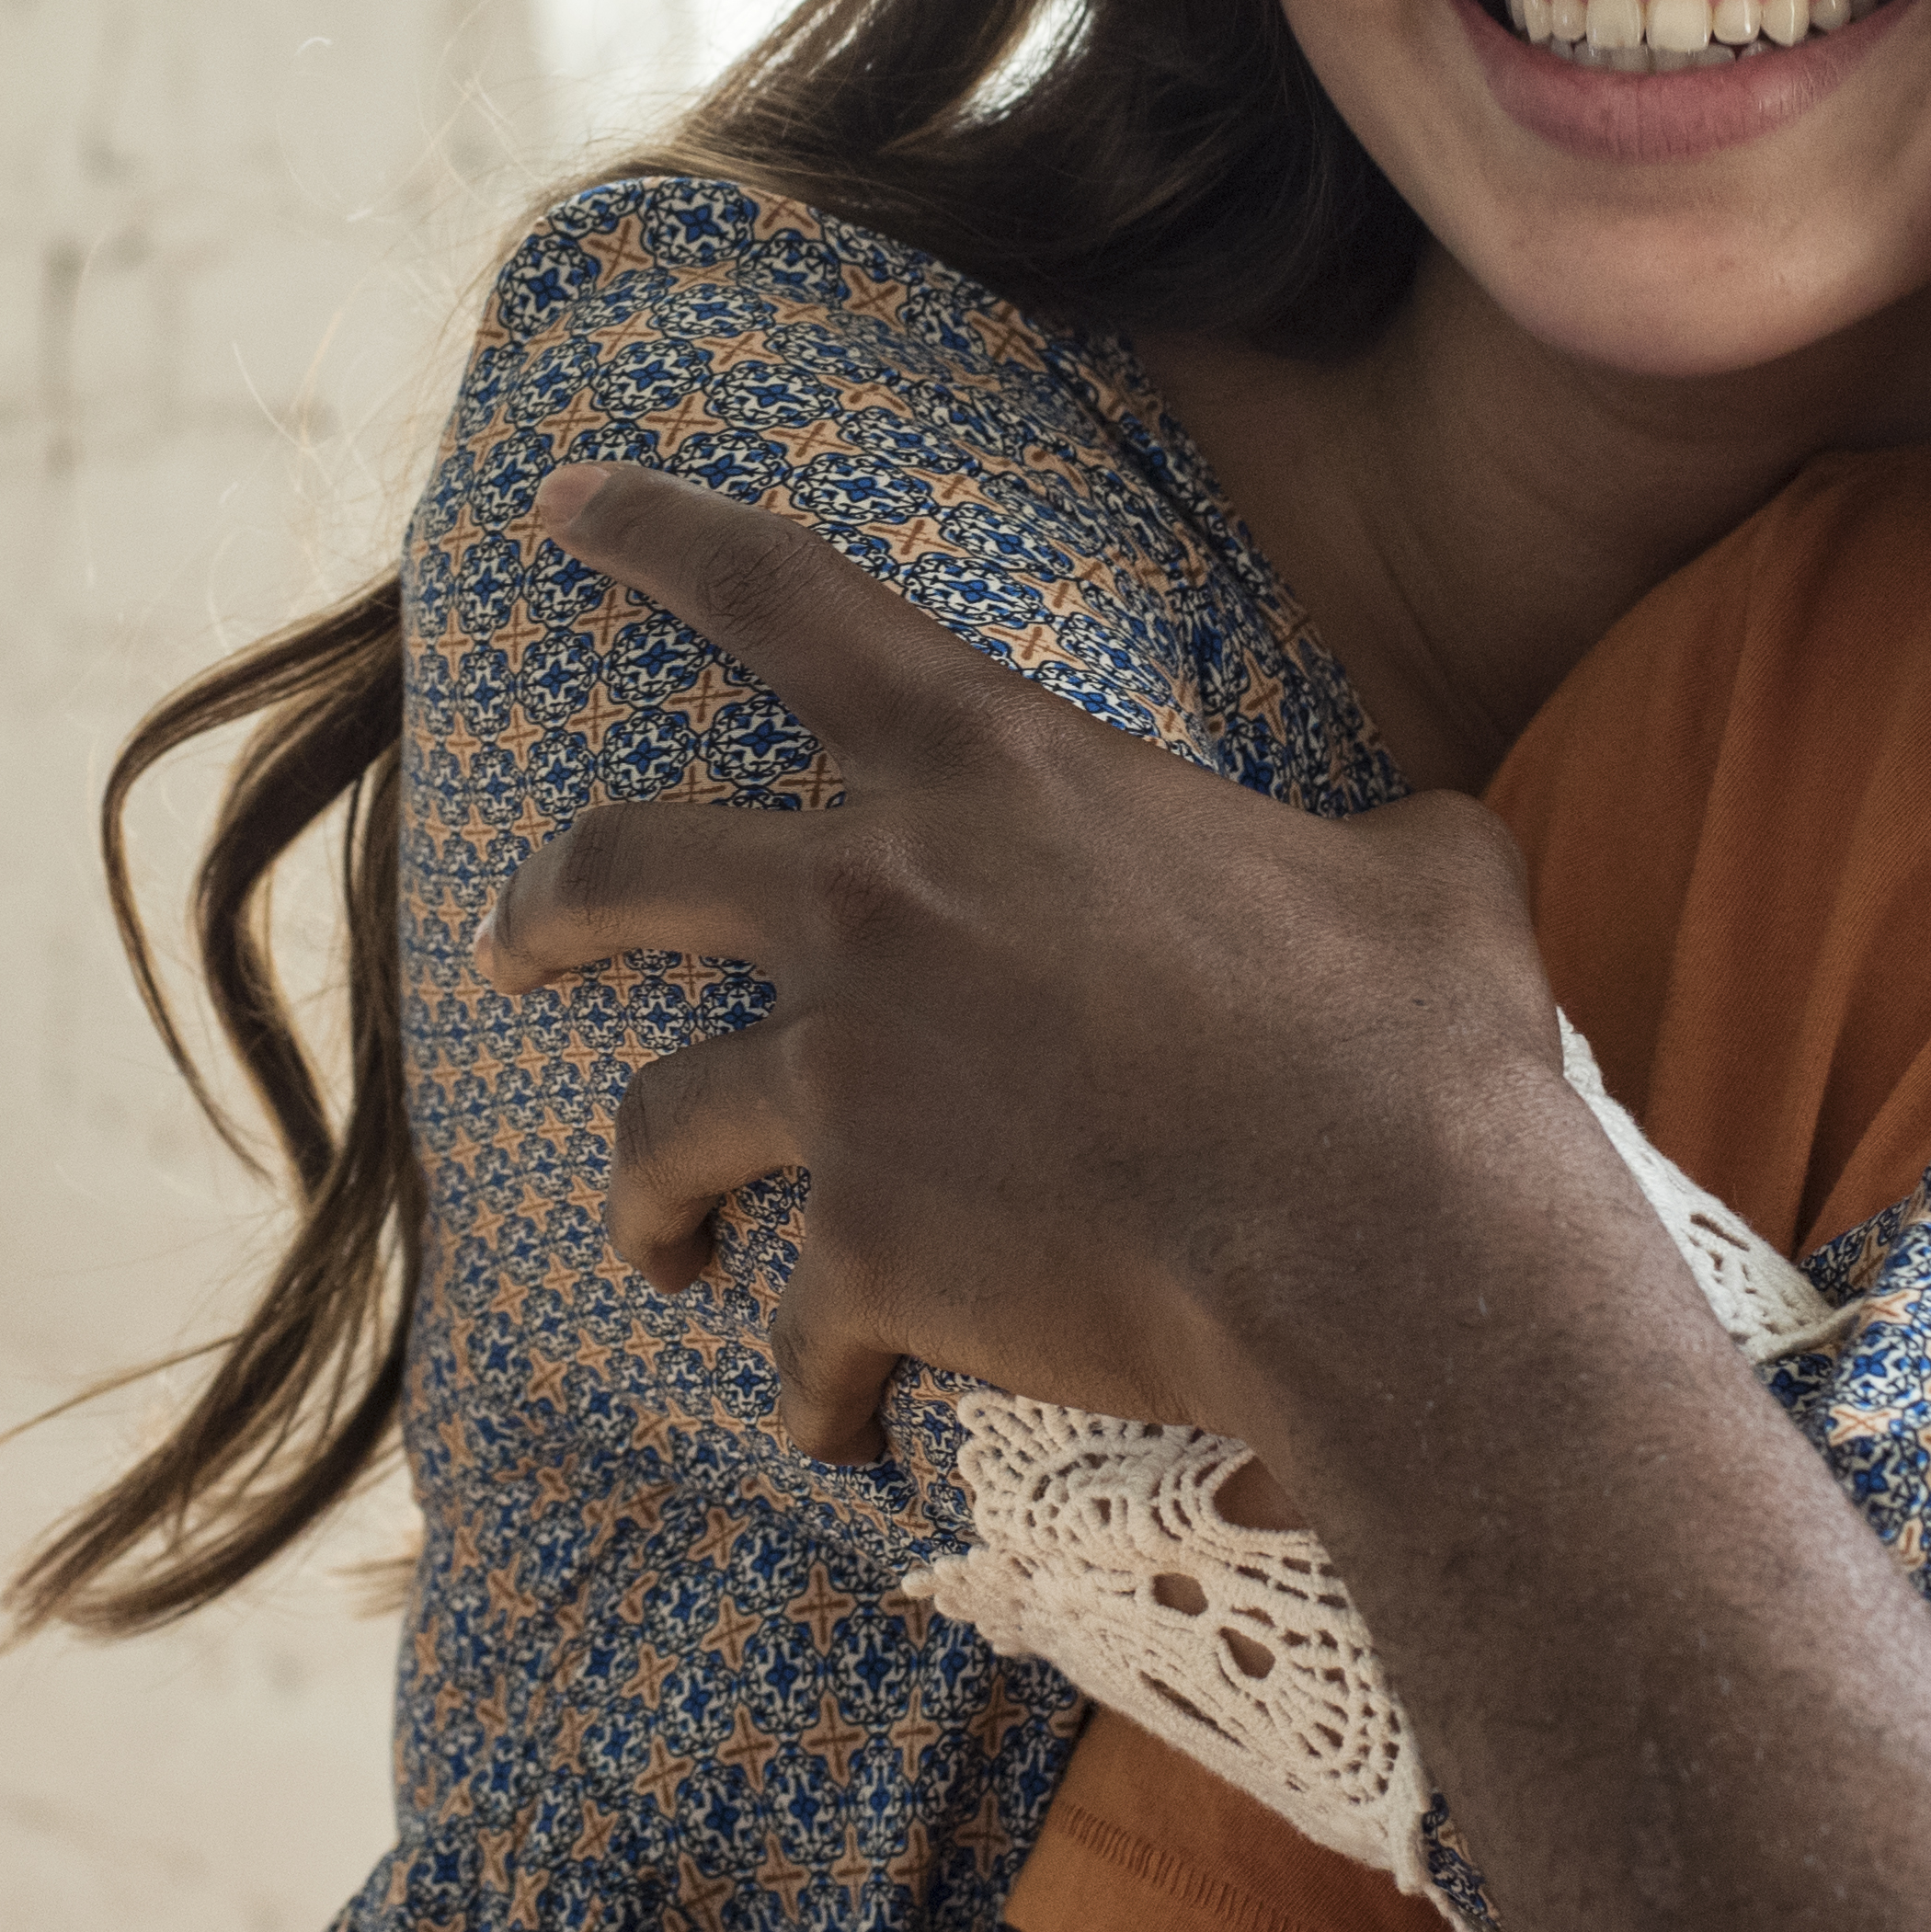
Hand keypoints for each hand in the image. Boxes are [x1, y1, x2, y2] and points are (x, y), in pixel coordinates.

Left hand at [476, 464, 1597, 1462]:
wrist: (1388, 1244)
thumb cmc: (1418, 1050)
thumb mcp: (1424, 879)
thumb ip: (1374, 841)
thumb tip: (1414, 852)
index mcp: (996, 769)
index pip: (784, 597)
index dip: (655, 530)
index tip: (558, 500)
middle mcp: (877, 898)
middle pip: (624, 863)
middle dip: (543, 909)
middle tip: (507, 950)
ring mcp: (848, 1075)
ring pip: (653, 1125)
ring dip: (639, 1197)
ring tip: (653, 1252)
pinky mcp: (862, 1246)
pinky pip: (789, 1333)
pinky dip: (804, 1390)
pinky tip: (832, 1431)